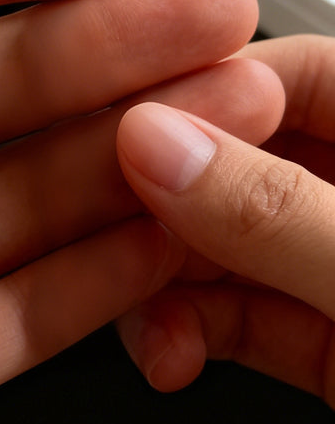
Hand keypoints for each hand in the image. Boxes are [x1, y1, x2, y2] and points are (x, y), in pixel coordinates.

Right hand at [116, 35, 334, 404]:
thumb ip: (277, 212)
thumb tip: (154, 143)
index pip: (288, 74)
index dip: (193, 93)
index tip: (117, 130)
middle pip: (234, 166)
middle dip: (163, 209)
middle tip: (111, 235)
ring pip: (222, 246)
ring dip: (165, 285)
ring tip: (142, 317)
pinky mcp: (330, 342)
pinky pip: (241, 315)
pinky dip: (192, 331)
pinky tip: (170, 349)